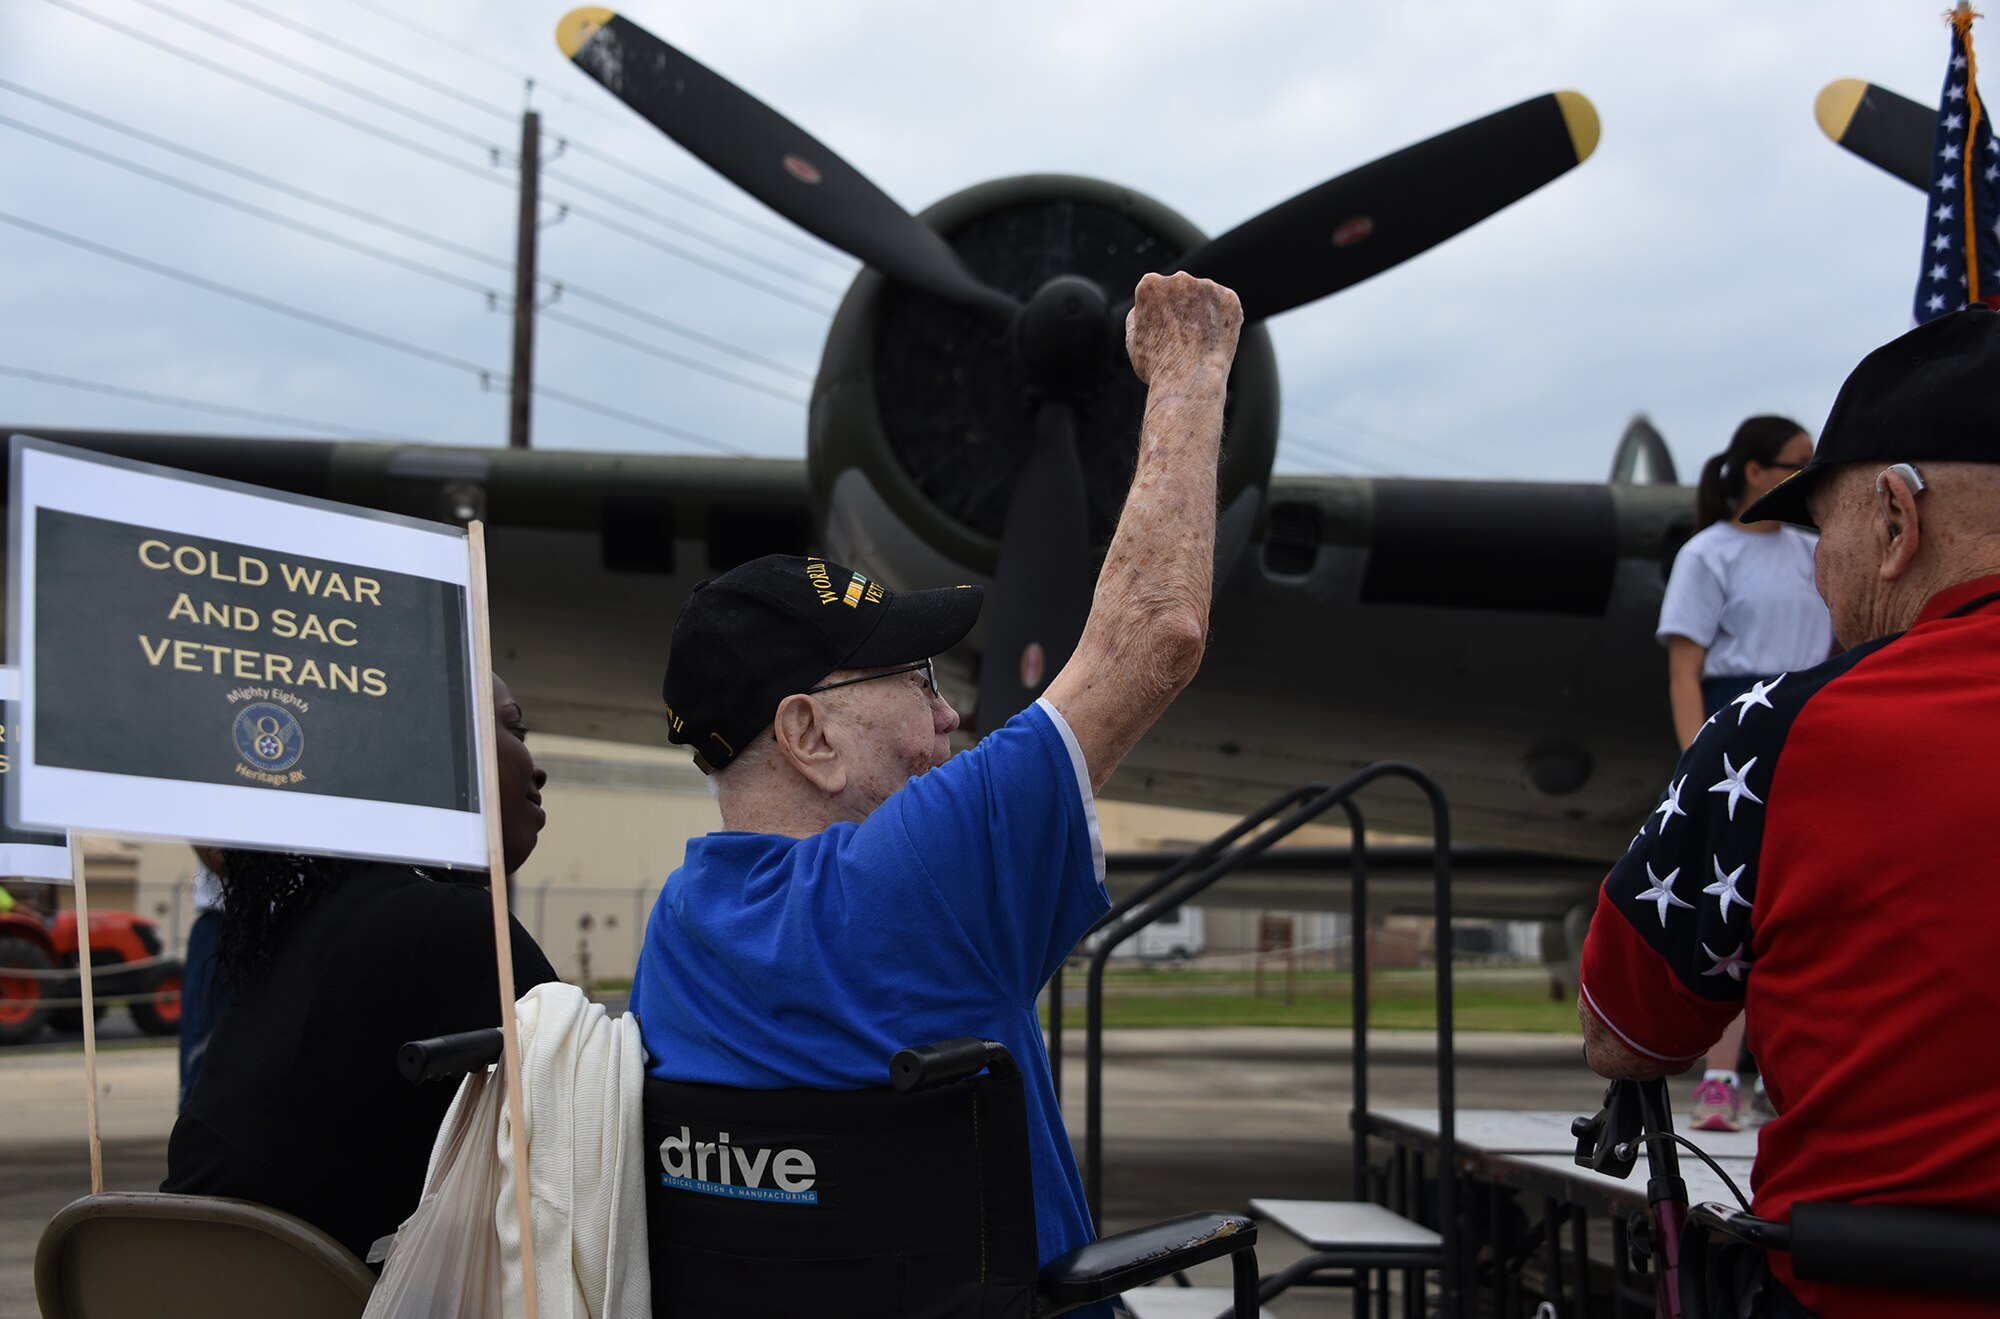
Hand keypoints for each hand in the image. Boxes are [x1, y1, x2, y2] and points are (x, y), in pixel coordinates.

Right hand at [1124, 272, 1242, 386]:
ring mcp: (1206, 286)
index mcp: (1150, 285)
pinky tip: (1214, 339)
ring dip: (1203, 312)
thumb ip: (1138, 315)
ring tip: (1199, 342)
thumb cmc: (1157, 366)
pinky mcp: (1229, 298)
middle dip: (1182, 307)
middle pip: (1180, 289)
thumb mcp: (1133, 340)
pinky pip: (1225, 306)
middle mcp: (1178, 279)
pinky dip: (1222, 320)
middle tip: (1183, 338)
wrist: (1189, 381)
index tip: (1163, 332)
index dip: (1159, 314)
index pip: (1155, 291)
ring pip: (1204, 296)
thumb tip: (1145, 306)